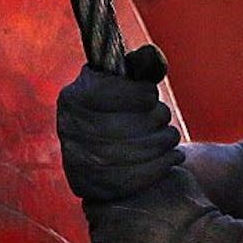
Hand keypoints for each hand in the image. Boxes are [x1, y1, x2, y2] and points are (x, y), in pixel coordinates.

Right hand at [57, 45, 182, 199]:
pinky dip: (162, 165)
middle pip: (123, 124)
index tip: (151, 95)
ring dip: (162, 141)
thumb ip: (141, 66)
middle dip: (155, 118)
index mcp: (73, 97)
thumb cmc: (125, 108)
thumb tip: (152, 55)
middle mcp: (69, 129)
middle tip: (163, 117)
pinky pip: (135, 178)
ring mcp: (78, 161)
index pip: (109, 93)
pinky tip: (173, 156)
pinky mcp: (92, 186)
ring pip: (133, 151)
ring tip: (169, 136)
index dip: (140, 94)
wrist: (109, 151)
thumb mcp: (129, 83)